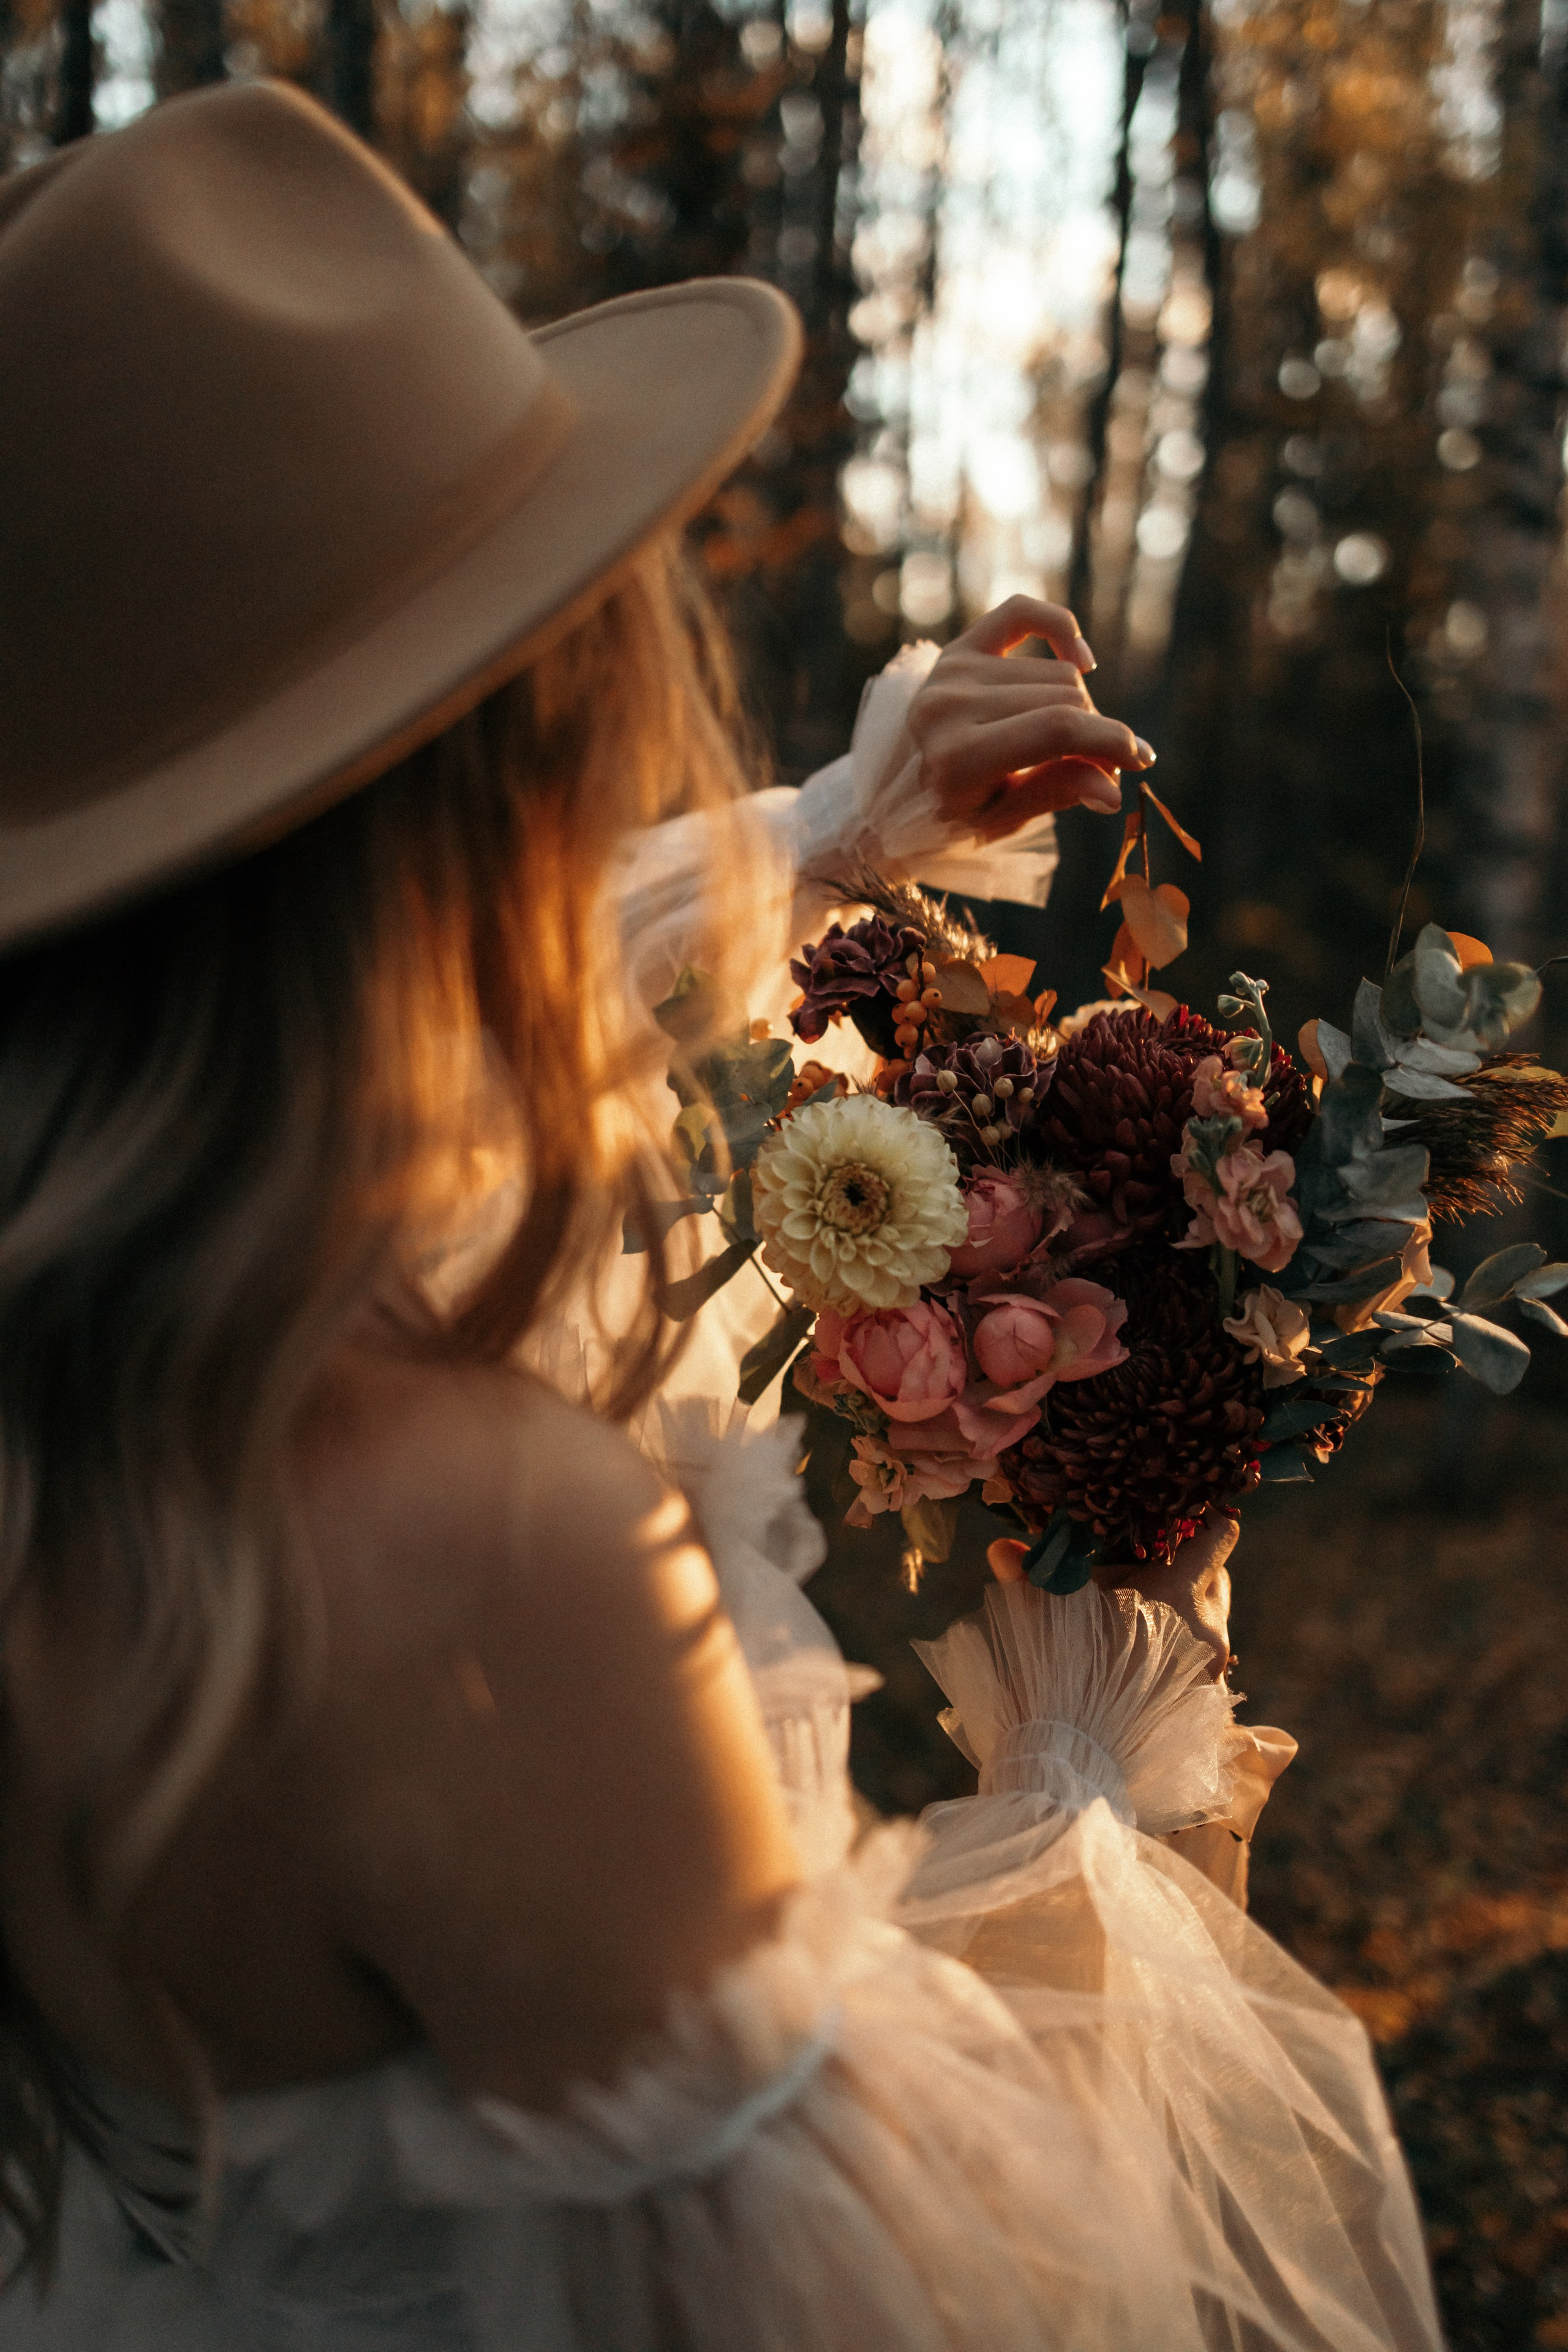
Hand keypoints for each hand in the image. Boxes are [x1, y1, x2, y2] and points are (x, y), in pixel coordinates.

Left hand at [905, 595, 1154, 843]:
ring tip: (1064, 739)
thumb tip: (1114, 793)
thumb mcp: (1006, 817)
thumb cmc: (963, 809)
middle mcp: (948, 705)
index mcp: (957, 758)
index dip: (1110, 740)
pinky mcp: (958, 646)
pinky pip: (1025, 613)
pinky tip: (1081, 662)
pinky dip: (1062, 629)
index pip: (1056, 730)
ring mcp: (951, 671)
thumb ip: (1057, 793)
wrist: (908, 785)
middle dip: (1096, 733)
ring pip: (1059, 671)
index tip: (1141, 759)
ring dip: (1078, 704)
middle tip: (1094, 765)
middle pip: (1065, 698)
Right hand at [988, 1508, 1236, 1681]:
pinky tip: (1145, 1663)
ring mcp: (1211, 1670)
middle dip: (1189, 1572)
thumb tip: (1000, 1548)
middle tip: (1146, 1576)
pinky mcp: (1204, 1702)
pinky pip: (1202, 1663)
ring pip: (1210, 1622)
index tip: (1183, 1522)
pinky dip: (1181, 1655)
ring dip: (1183, 1617)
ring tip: (1139, 1626)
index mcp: (1178, 1593)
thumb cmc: (1064, 1672)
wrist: (1077, 1752)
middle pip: (1217, 1579)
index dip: (1201, 1523)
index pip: (1217, 1538)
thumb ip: (1029, 1576)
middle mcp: (1209, 1629)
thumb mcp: (1045, 1613)